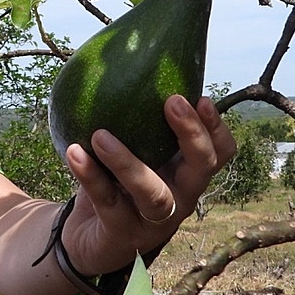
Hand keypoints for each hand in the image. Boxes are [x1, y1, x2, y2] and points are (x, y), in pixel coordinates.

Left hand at [59, 95, 235, 276]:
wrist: (85, 237)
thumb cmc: (114, 182)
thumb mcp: (130, 150)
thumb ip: (134, 119)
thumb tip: (123, 57)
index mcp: (185, 173)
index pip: (219, 153)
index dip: (217, 128)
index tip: (201, 97)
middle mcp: (179, 197)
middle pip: (201, 170)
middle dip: (191, 135)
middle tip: (172, 101)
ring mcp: (153, 222)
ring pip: (153, 195)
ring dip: (128, 163)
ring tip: (101, 136)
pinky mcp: (122, 234)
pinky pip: (107, 202)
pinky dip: (90, 176)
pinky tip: (75, 152)